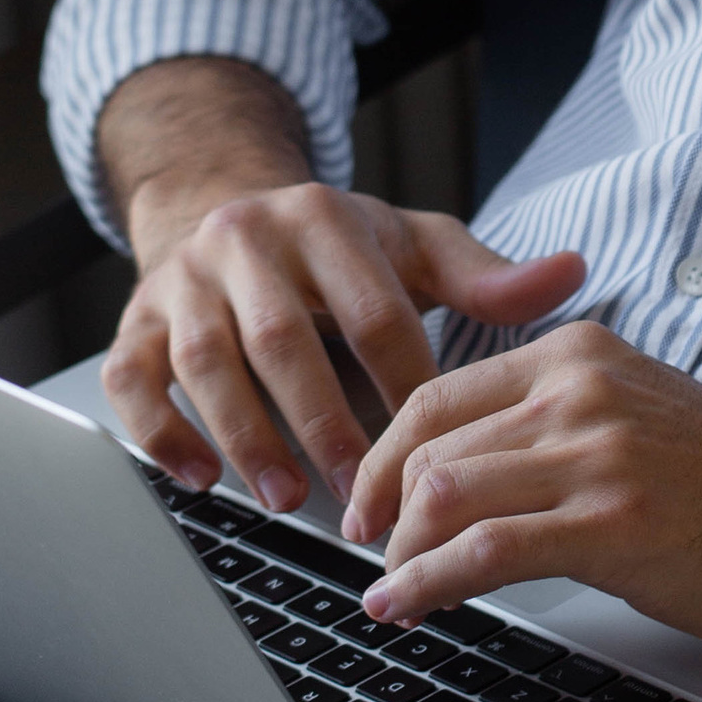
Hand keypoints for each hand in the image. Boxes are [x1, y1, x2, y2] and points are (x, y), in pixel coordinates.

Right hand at [102, 183, 585, 510]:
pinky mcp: (136, 316)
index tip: (434, 450)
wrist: (221, 201)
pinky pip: (131, 375)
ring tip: (287, 500)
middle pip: (283, 337)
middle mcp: (247, 241)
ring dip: (245, 434)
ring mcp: (184, 279)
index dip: (403, 383)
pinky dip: (160, 429)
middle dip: (323, 420)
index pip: (372, 309)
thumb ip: (485, 276)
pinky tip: (198, 478)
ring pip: (205, 357)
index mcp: (325, 221)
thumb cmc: (334, 247)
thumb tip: (571, 273)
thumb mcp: (412, 246)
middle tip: (360, 493)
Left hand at [347, 321, 701, 652]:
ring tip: (390, 592)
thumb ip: (554, 424)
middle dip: (382, 512)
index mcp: (579, 354)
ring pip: (444, 494)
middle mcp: (581, 390)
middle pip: (429, 445)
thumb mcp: (636, 418)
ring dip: (400, 555)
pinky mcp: (612, 522)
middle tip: (373, 556)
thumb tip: (462, 473)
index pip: (438, 395)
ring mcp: (598, 454)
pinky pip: (485, 551)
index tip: (369, 505)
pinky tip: (407, 606)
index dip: (384, 459)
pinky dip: (427, 583)